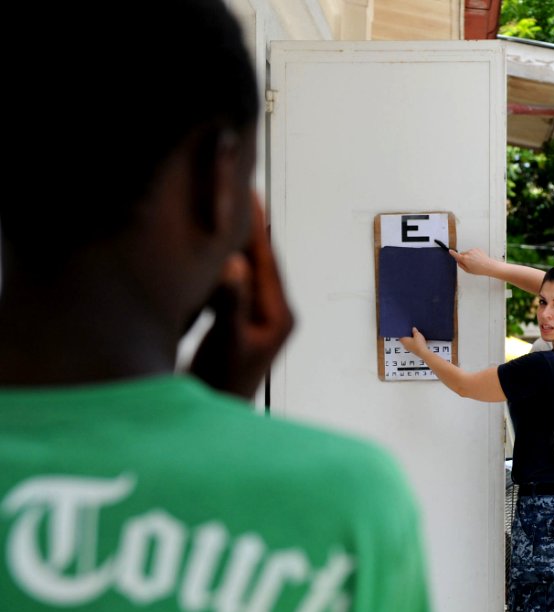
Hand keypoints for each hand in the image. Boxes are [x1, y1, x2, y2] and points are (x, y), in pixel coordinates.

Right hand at [190, 193, 294, 398]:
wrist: (216, 419)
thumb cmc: (226, 388)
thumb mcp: (228, 344)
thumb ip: (233, 304)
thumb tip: (235, 265)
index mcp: (279, 315)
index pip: (267, 259)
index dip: (256, 226)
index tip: (247, 193)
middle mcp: (274, 312)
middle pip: (262, 259)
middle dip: (249, 225)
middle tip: (236, 187)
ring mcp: (259, 316)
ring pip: (250, 268)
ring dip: (238, 240)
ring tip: (225, 207)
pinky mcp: (243, 320)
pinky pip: (237, 280)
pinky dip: (226, 259)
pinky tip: (211, 246)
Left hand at [399, 327, 427, 357]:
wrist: (423, 352)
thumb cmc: (418, 344)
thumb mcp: (417, 335)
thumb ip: (415, 331)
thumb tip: (413, 329)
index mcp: (404, 341)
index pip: (400, 338)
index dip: (402, 335)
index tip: (404, 332)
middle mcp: (405, 346)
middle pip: (404, 341)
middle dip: (407, 338)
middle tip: (410, 334)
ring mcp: (409, 349)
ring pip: (408, 344)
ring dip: (411, 342)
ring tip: (415, 338)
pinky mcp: (414, 351)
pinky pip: (412, 347)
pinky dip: (414, 345)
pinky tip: (418, 342)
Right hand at [453, 247, 497, 276]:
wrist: (488, 266)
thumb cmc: (479, 269)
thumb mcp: (468, 270)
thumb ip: (461, 265)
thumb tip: (458, 262)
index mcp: (464, 259)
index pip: (456, 255)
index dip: (453, 253)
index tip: (450, 251)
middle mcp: (468, 253)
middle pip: (462, 254)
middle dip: (463, 257)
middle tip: (469, 263)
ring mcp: (473, 250)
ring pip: (468, 253)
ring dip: (469, 256)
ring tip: (476, 262)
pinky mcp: (477, 249)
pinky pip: (473, 251)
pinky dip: (474, 254)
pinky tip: (478, 259)